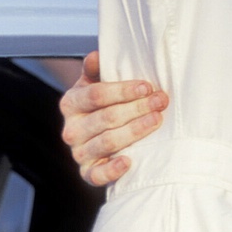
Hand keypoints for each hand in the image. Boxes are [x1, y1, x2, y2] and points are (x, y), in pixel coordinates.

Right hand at [60, 51, 167, 186]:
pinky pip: (97, 176)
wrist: (97, 136)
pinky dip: (113, 169)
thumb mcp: (95, 84)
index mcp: (71, 103)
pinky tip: (129, 161)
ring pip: (107, 142)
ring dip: (135, 131)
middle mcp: (71, 129)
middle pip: (106, 118)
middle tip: (160, 101)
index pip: (96, 95)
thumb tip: (96, 55)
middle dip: (137, 108)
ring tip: (156, 120)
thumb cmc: (101, 106)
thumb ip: (96, 70)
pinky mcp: (87, 173)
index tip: (146, 86)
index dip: (123, 90)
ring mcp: (79, 153)